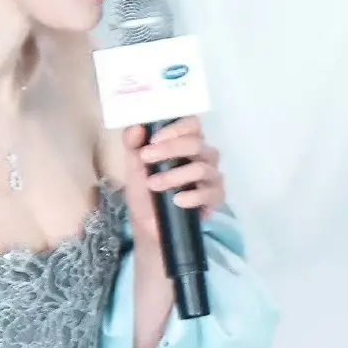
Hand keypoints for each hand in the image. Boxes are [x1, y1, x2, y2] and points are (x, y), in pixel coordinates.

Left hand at [121, 117, 225, 248]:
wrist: (148, 223)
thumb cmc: (145, 189)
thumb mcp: (133, 165)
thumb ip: (133, 144)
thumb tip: (137, 127)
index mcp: (187, 142)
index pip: (193, 124)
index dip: (175, 128)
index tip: (152, 139)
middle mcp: (204, 156)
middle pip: (196, 144)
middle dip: (169, 150)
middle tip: (145, 158)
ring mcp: (212, 177)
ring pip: (201, 169)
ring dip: (174, 176)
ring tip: (153, 185)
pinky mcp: (215, 198)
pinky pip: (210, 194)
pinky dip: (191, 196)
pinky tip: (176, 200)